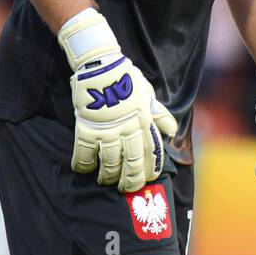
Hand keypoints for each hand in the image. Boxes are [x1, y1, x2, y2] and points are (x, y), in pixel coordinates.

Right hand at [59, 8, 177, 192]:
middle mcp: (127, 128)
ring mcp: (106, 129)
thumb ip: (159, 115)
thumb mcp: (148, 95)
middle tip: (126, 188)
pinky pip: (84, 153)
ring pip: (108, 162)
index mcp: (144, 120)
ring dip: (107, 175)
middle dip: (130, 180)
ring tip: (105, 180)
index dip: (150, 169)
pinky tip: (84, 169)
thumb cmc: (126, 79)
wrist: (101, 65)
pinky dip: (83, 165)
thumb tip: (171, 132)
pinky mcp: (86, 127)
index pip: (151, 152)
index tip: (147, 180)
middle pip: (131, 162)